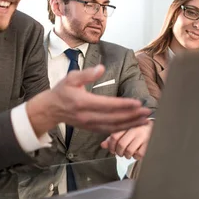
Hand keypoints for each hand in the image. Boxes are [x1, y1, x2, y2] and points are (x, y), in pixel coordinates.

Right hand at [27, 65, 150, 135]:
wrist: (51, 109)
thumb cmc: (62, 91)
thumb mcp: (71, 77)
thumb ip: (87, 73)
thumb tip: (101, 68)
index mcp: (82, 102)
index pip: (107, 105)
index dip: (123, 105)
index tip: (137, 102)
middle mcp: (87, 116)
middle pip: (113, 118)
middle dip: (132, 116)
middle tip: (147, 111)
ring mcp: (89, 125)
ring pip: (113, 127)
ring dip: (130, 124)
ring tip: (144, 120)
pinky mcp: (91, 129)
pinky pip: (109, 130)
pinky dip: (122, 129)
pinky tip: (133, 124)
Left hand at [100, 122, 152, 158]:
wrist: (154, 125)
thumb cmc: (136, 128)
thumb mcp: (124, 130)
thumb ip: (113, 137)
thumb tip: (103, 145)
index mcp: (126, 125)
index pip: (114, 137)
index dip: (111, 146)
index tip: (112, 150)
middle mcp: (133, 130)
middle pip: (121, 144)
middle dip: (118, 152)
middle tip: (120, 153)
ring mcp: (141, 136)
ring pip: (129, 150)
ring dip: (126, 155)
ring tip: (127, 154)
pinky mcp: (148, 143)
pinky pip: (139, 154)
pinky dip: (136, 157)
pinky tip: (136, 153)